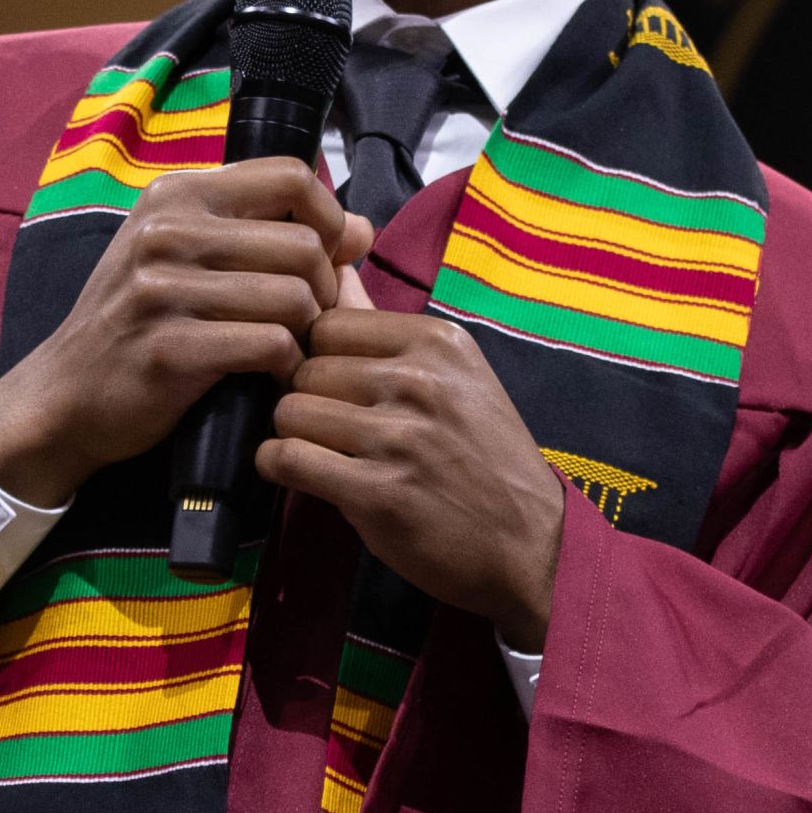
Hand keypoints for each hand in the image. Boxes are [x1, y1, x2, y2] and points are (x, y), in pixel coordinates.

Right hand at [0, 159, 373, 506]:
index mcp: (177, 194)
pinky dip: (284, 366)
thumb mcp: (188, 257)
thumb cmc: (138, 321)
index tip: (324, 258)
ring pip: (294, 297)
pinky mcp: (170, 348)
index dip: (327, 217)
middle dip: (323, 288)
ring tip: (289, 349)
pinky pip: (270, 345)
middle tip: (307, 321)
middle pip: (304, 244)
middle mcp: (167, 230)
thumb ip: (269, 234)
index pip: (290, 176)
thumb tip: (361, 227)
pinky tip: (269, 376)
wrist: (66, 393)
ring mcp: (164, 288)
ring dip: (306, 333)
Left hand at [259, 289, 566, 648]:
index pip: (328, 322)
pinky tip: (302, 475)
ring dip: (292, 435)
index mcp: (437, 341)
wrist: (532, 547)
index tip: (332, 387)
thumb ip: (385, 328)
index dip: (316, 355)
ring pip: (289, 410)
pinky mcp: (378, 492)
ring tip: (320, 453)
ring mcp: (399, 437)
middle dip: (303, 398)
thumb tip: (336, 266)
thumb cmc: (484, 461)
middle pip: (303, 366)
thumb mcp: (455, 379)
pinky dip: (278, 467)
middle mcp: (420, 380)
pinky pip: (286, 458)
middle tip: (327, 429)